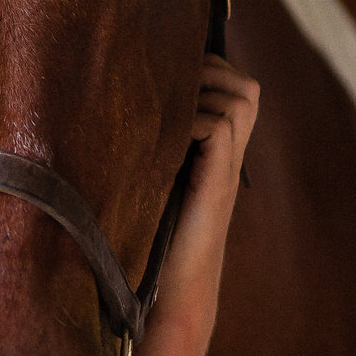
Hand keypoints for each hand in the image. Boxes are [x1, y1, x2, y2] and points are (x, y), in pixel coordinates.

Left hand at [155, 54, 259, 325]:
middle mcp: (228, 154)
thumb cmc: (151, 235)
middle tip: (169, 89)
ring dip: (200, 95)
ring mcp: (226, 168)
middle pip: (244, 86)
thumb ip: (150, 141)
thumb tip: (112, 98)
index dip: (208, 68)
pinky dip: (192, 123)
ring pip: (238, 100)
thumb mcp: (149, 174)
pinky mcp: (217, 183)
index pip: (236, 85)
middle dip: (208, 73)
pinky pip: (218, 128)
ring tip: (167, 114)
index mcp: (217, 148)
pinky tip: (165, 143)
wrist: (171, 287)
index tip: (167, 72)